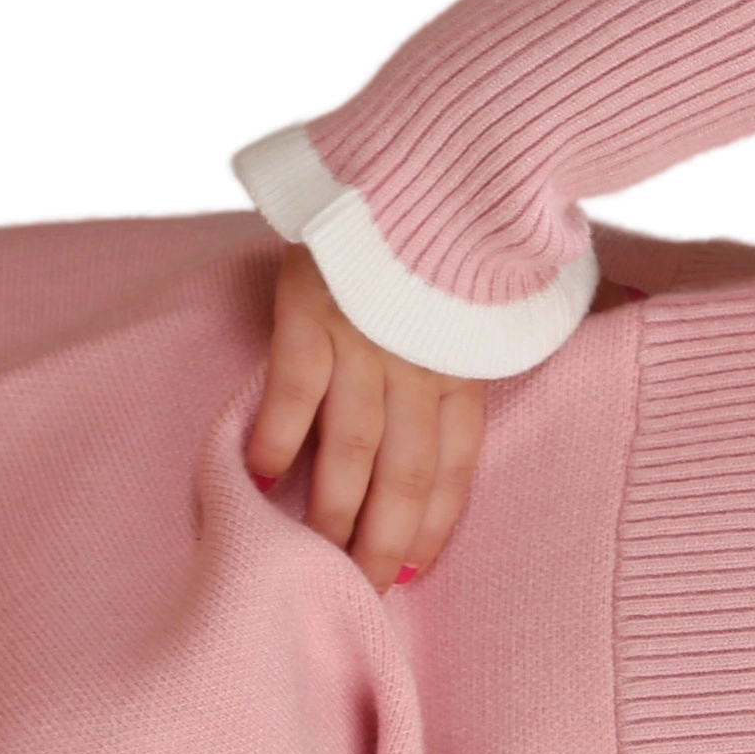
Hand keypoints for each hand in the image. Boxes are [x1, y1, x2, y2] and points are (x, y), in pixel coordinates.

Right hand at [247, 241, 486, 589]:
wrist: (430, 163)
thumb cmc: (458, 236)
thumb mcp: (492, 302)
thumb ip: (481, 354)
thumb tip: (490, 398)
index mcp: (464, 367)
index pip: (452, 465)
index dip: (433, 523)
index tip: (412, 571)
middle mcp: (418, 366)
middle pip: (402, 475)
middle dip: (380, 540)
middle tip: (359, 591)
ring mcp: (365, 341)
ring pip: (350, 448)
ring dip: (331, 508)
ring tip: (312, 553)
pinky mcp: (313, 312)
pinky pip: (295, 390)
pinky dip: (277, 436)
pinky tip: (262, 477)